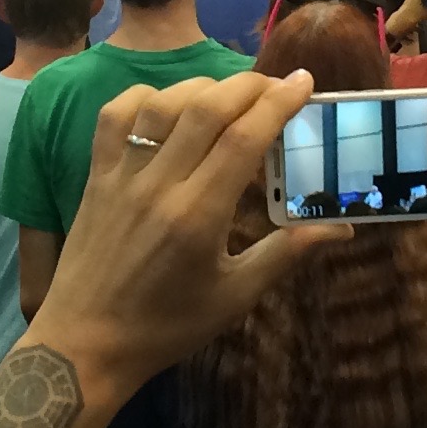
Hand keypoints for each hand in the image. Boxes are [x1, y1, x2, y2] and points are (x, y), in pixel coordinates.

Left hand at [30, 72, 335, 402]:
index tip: (304, 82)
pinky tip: (169, 104)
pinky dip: (146, 98)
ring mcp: (121, 175)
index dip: (278, 103)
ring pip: (163, 103)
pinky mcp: (95, 176)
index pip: (244, 138)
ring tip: (231, 94)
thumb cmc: (166, 326)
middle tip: (278, 85)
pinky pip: (115, 117)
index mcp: (198, 216)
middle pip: (207, 107)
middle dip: (249, 85)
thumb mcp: (234, 297)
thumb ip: (286, 254)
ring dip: (204, 87)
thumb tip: (342, 228)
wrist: (84, 345)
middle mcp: (159, 184)